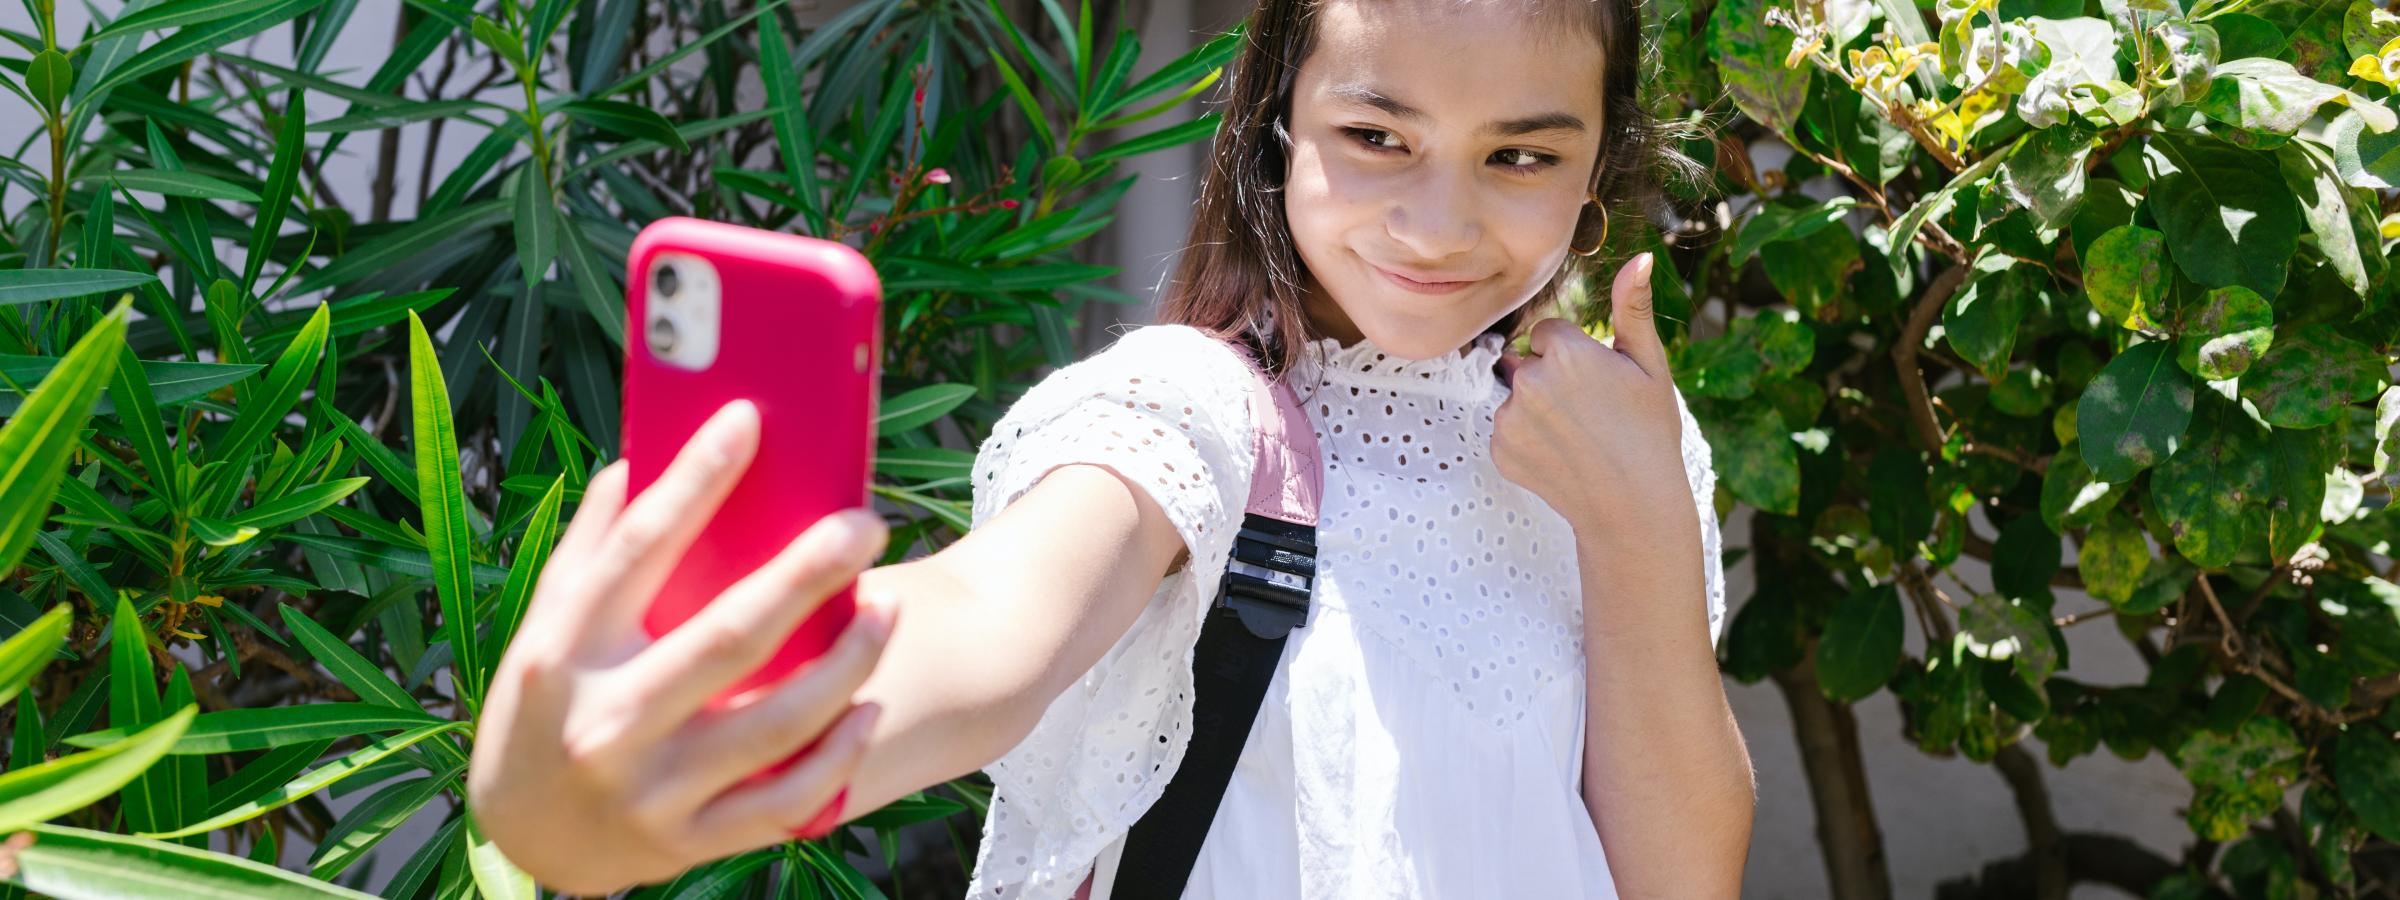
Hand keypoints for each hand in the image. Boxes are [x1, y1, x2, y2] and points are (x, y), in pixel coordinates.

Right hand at [467, 400, 896, 895]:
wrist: (526, 835)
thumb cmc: (550, 701)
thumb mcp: (548, 624)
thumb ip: (594, 545)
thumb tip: (644, 451)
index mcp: (564, 650)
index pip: (639, 549)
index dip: (696, 479)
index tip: (748, 421)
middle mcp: (606, 722)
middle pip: (727, 636)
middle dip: (806, 574)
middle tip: (864, 524)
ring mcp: (652, 790)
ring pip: (775, 722)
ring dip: (848, 662)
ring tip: (889, 609)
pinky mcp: (691, 841)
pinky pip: (786, 800)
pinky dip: (837, 754)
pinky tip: (866, 706)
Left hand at [1491, 252, 1689, 530]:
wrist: (1633, 506)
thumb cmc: (1649, 432)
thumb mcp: (1650, 367)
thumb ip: (1634, 309)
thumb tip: (1641, 257)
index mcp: (1565, 352)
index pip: (1547, 333)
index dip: (1573, 356)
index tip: (1597, 384)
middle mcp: (1529, 380)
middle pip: (1525, 362)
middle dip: (1549, 379)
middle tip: (1588, 413)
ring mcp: (1509, 418)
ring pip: (1514, 396)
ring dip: (1535, 409)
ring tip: (1575, 436)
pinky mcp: (1498, 449)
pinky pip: (1504, 429)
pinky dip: (1525, 439)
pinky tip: (1558, 455)